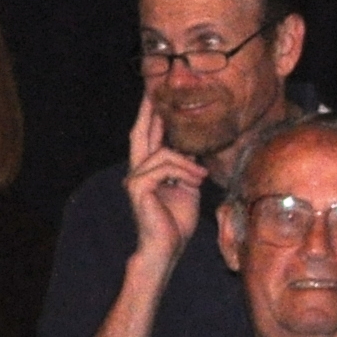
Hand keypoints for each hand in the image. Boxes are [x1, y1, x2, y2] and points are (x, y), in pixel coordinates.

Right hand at [122, 94, 210, 266]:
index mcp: (149, 169)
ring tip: (201, 176)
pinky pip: (164, 167)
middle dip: (148, 111)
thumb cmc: (176, 220)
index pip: (149, 137)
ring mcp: (135, 178)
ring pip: (163, 153)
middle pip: (141, 133)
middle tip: (153, 90)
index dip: (152, 115)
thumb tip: (194, 147)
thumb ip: (187, 166)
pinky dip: (183, 171)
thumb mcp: (188, 187)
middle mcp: (138, 170)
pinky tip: (196, 181)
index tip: (157, 95)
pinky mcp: (138, 187)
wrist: (167, 247)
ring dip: (187, 163)